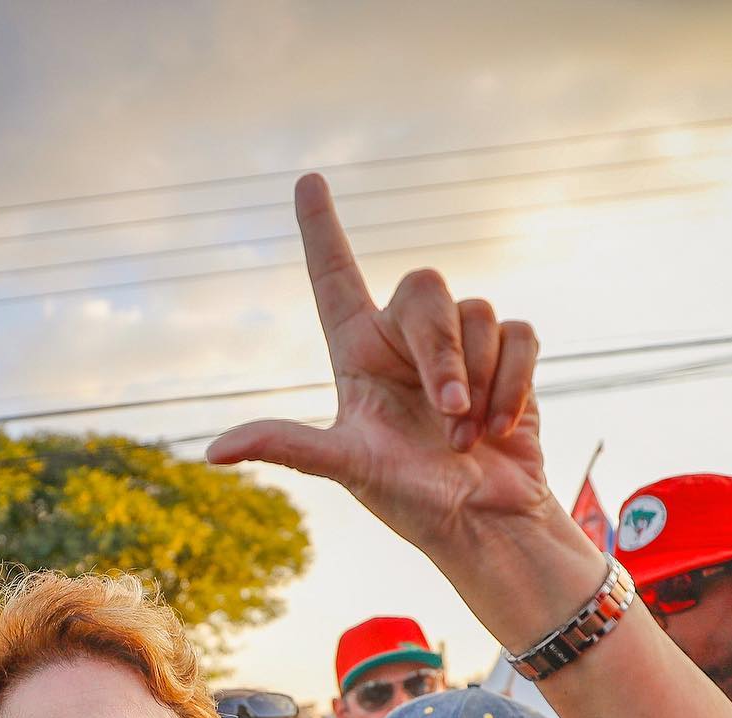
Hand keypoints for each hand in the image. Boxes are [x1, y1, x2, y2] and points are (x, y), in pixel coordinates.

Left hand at [206, 173, 559, 567]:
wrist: (485, 524)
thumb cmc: (412, 501)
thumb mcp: (348, 468)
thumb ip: (289, 447)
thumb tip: (211, 453)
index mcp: (358, 355)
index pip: (334, 277)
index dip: (320, 228)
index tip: (306, 179)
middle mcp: (405, 342)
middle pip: (425, 292)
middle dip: (442, 352)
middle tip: (448, 413)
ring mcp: (460, 349)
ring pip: (478, 313)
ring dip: (478, 383)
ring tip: (467, 438)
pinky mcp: (508, 360)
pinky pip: (520, 334)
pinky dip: (513, 383)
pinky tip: (502, 428)